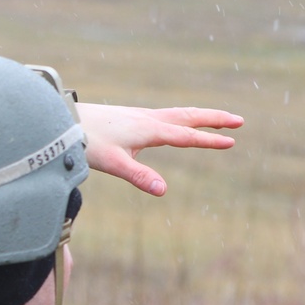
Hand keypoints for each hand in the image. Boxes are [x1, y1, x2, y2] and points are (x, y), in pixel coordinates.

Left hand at [77, 103, 243, 196]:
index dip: (209, 139)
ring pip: (177, 113)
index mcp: (149, 129)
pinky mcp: (129, 117)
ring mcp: (139, 115)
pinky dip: (180, 116)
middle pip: (189, 116)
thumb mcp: (113, 163)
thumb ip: (139, 176)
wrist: (64, 120)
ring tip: (216, 118)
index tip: (231, 142)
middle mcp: (148, 118)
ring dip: (199, 115)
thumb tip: (163, 190)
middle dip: (214, 118)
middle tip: (239, 121)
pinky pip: (164, 114)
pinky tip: (175, 122)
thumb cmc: (87, 142)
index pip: (186, 136)